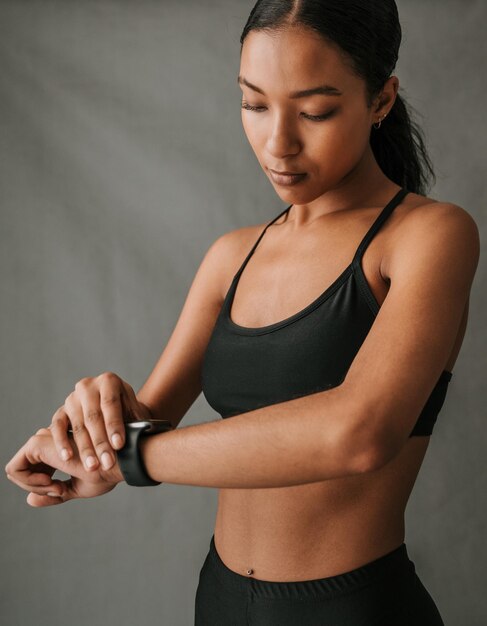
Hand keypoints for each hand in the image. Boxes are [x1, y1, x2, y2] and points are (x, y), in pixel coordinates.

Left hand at [5, 427, 123, 506]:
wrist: (117, 462)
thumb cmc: (107, 472)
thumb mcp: (77, 487)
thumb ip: (55, 492)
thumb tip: (29, 500)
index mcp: (61, 446)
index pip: (37, 470)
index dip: (45, 488)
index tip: (63, 491)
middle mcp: (50, 438)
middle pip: (26, 469)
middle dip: (39, 487)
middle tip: (60, 490)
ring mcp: (43, 438)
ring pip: (19, 469)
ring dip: (34, 485)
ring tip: (58, 487)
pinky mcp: (37, 442)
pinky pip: (15, 469)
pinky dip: (28, 483)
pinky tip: (52, 483)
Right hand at [48, 372, 152, 472]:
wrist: (115, 412)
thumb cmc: (128, 414)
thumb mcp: (135, 413)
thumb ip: (135, 423)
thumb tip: (137, 440)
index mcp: (109, 381)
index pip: (110, 403)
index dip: (114, 425)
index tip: (119, 445)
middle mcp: (88, 386)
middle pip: (93, 416)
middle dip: (101, 442)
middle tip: (108, 463)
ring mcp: (72, 398)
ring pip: (78, 424)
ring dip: (85, 448)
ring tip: (92, 466)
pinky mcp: (60, 411)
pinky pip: (57, 427)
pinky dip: (61, 442)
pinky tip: (67, 458)